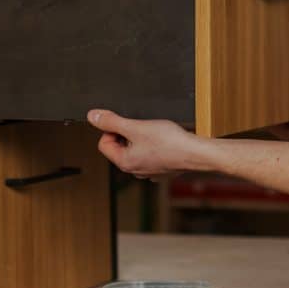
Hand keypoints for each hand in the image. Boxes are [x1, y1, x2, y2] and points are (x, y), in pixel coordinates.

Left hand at [88, 109, 203, 177]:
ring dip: (141, 138)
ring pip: (135, 149)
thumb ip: (111, 121)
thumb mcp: (136, 126)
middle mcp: (134, 170)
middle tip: (143, 127)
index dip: (113, 129)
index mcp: (124, 162)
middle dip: (128, 133)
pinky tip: (164, 141)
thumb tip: (92, 117)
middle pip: (119, 146)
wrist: (195, 153)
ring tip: (155, 133)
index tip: (128, 124)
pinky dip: (154, 145)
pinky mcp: (161, 168)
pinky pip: (150, 153)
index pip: (104, 143)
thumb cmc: (169, 142)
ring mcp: (148, 170)